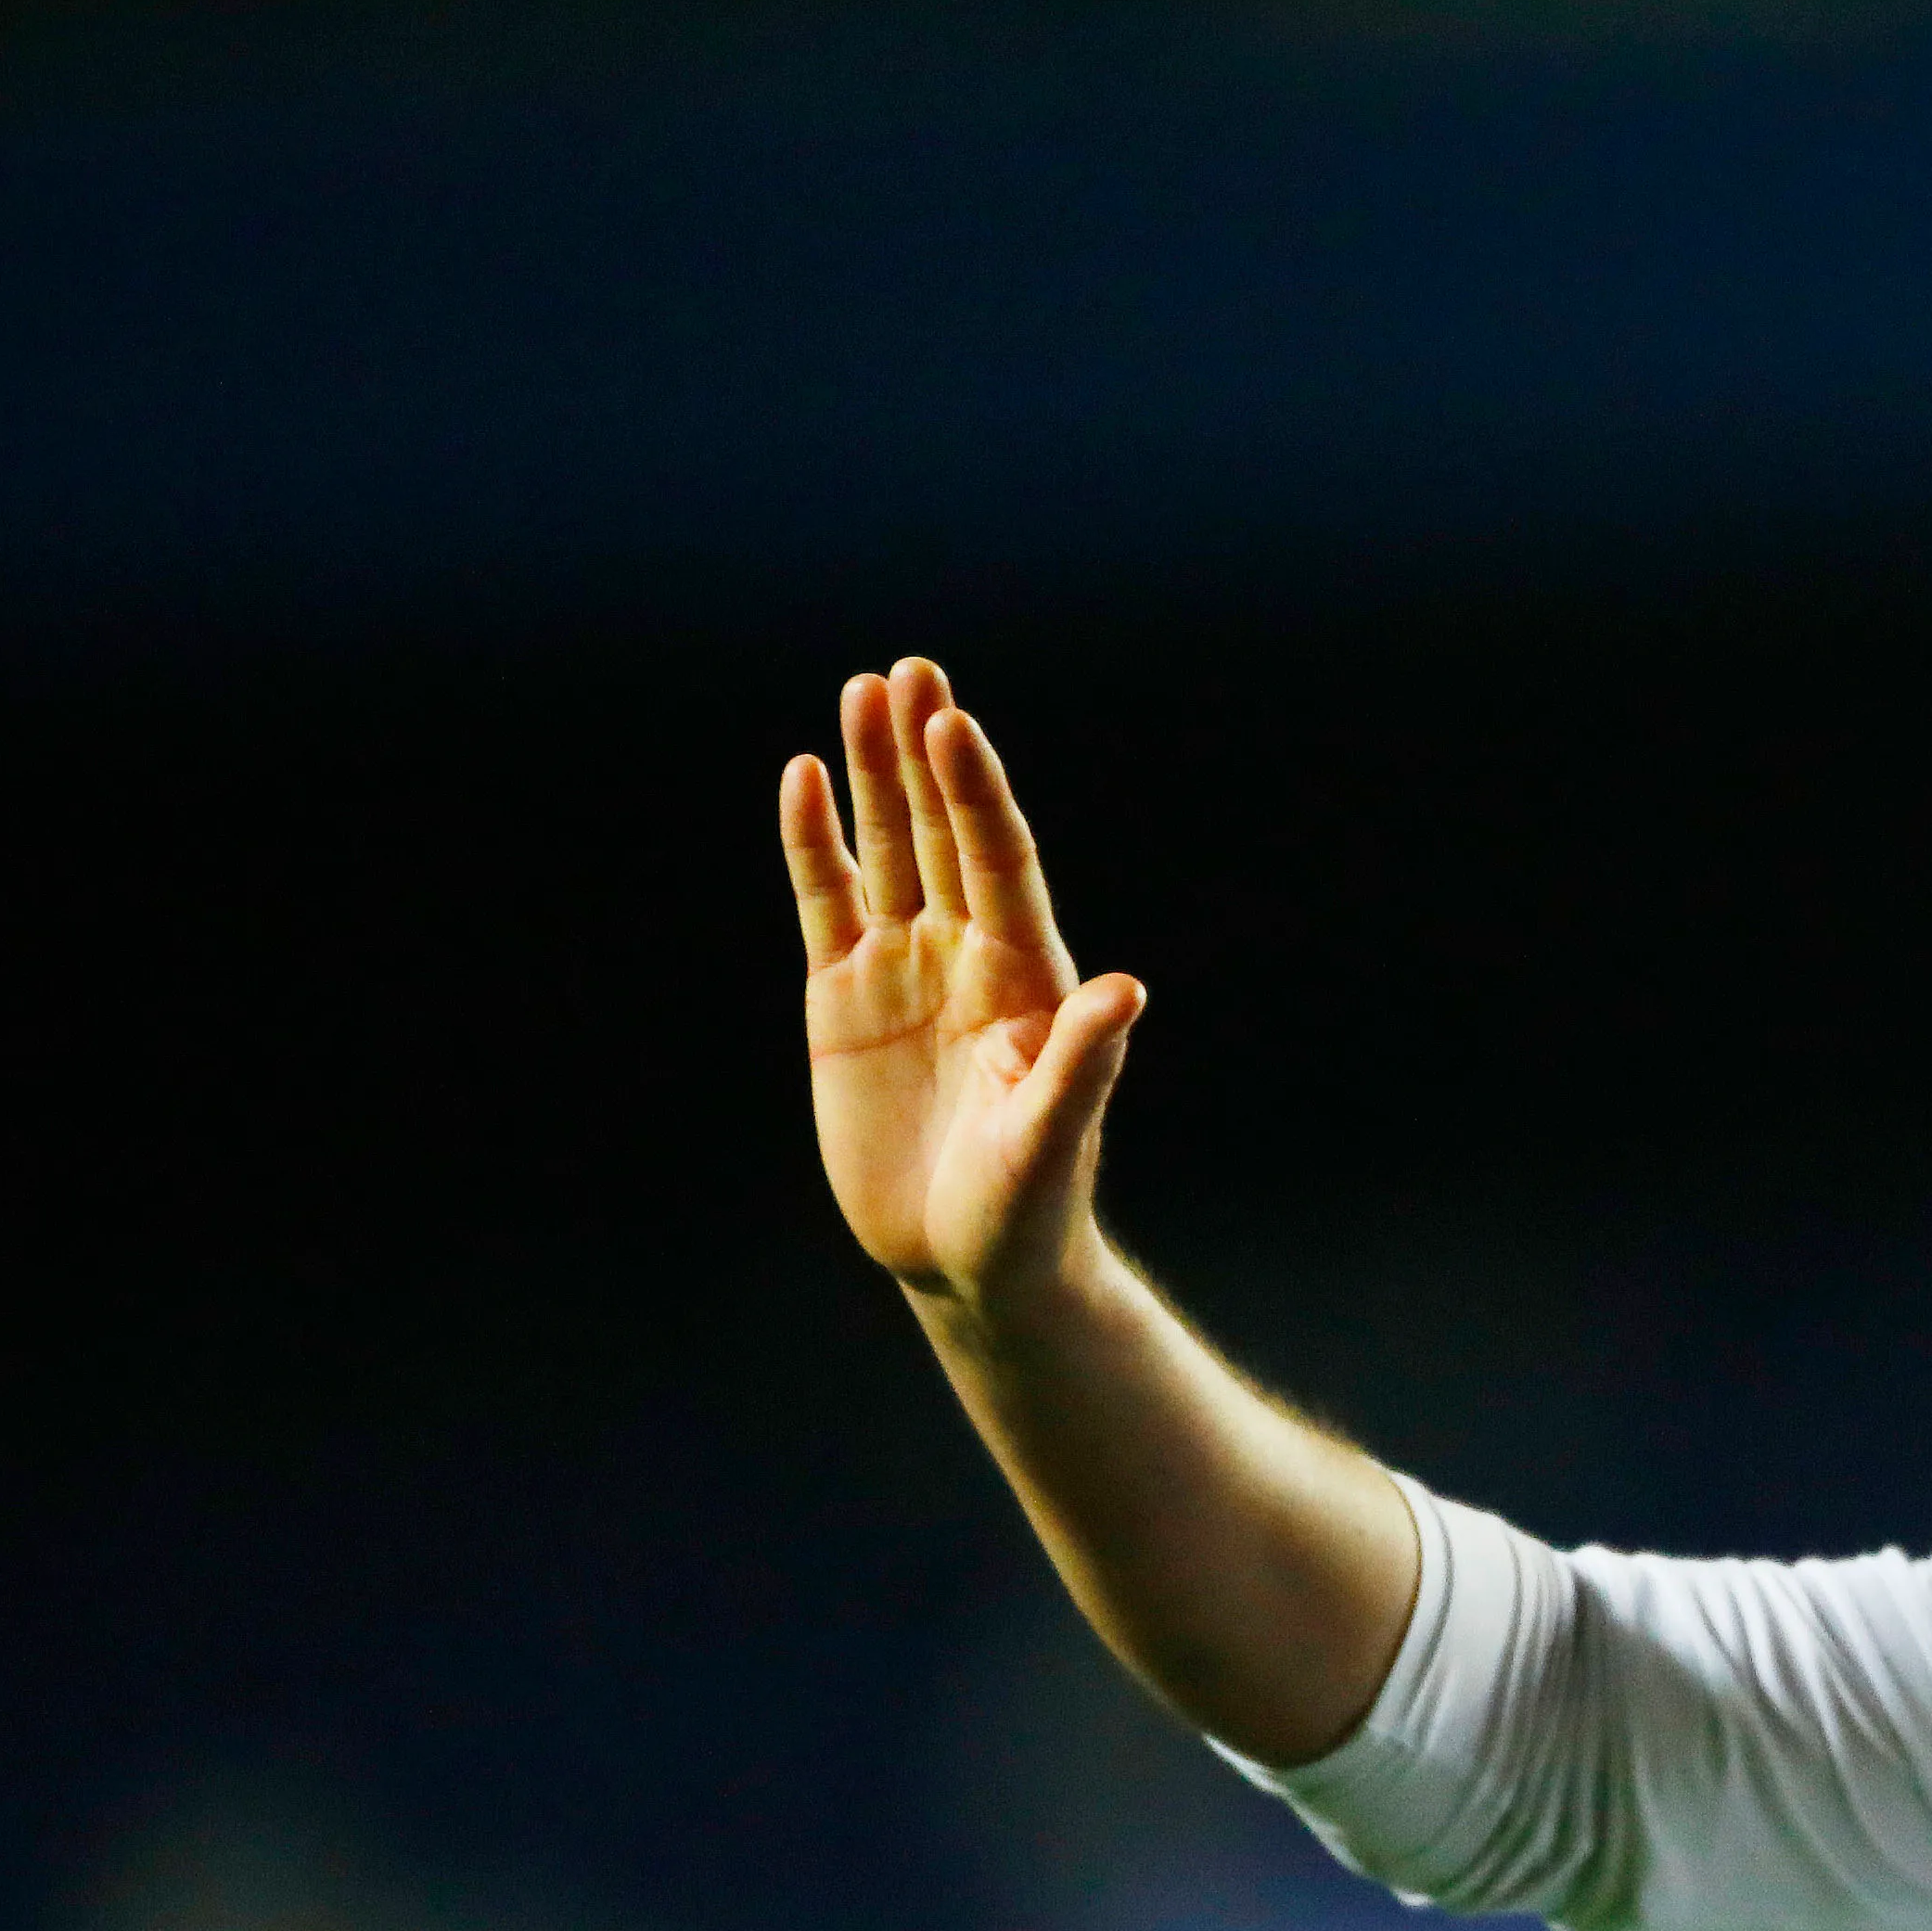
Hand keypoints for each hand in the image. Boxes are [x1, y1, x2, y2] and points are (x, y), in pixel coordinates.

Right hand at [783, 659, 1144, 1310]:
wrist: (969, 1259)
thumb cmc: (1027, 1208)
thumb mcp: (1050, 1141)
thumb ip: (1082, 1066)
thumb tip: (1126, 990)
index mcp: (1027, 977)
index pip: (1001, 862)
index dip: (977, 794)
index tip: (955, 725)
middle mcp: (967, 954)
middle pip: (944, 834)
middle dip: (926, 755)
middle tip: (912, 670)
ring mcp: (904, 969)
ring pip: (886, 850)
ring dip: (874, 774)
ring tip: (862, 691)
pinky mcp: (844, 998)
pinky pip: (827, 902)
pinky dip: (815, 842)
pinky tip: (805, 778)